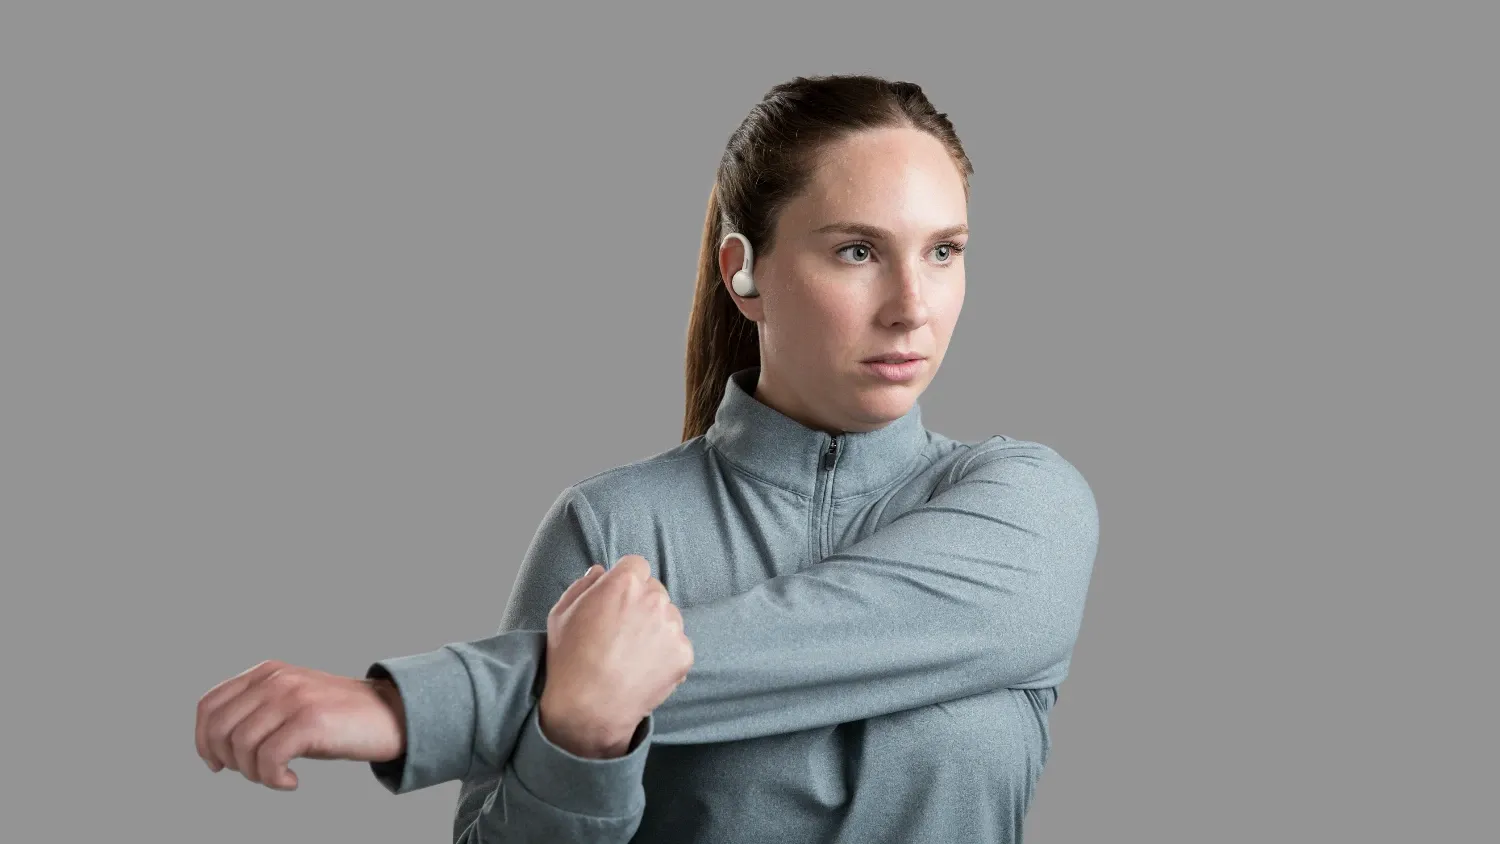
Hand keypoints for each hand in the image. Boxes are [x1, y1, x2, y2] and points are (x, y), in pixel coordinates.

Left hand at [195, 660, 406, 790]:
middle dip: (228, 761)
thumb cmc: (339, 718)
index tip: (218, 764)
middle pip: (219, 728)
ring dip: (254, 774)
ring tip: (277, 777)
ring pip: (241, 746)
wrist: (391, 715)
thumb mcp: (291, 704)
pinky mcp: (310, 720)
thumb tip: (215, 747)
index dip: (203, 741)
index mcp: (267, 672)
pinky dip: (274, 780)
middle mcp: (276, 680)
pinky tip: (292, 782)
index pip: (209, 705)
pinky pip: (269, 760)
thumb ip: (257, 710)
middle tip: (253, 774)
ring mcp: (293, 697)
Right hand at [539, 556, 693, 756]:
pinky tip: (642, 670)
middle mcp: (654, 598)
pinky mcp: (683, 653)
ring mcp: (672, 626)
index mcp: (625, 583)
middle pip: (654, 591)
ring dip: (656, 629)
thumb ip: (583, 585)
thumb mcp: (561, 613)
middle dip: (641, 604)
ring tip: (630, 655)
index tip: (617, 600)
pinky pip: (677, 645)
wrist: (588, 708)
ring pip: (668, 617)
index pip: (637, 566)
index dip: (626, 581)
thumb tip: (601, 571)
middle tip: (621, 632)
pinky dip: (665, 656)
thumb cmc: (569, 660)